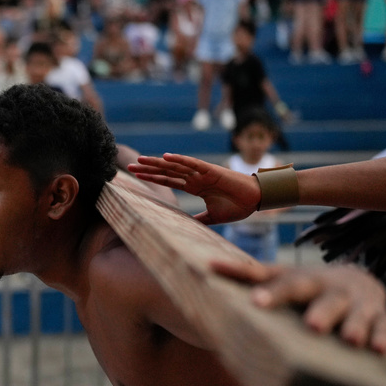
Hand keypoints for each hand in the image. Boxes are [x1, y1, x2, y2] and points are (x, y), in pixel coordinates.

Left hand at [126, 153, 259, 224]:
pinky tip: (166, 157)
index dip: (152, 177)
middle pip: (166, 171)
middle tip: (130, 166)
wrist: (256, 200)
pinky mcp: (211, 170)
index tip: (135, 175)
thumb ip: (197, 220)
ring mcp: (202, 173)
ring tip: (141, 159)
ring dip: (158, 162)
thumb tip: (184, 228)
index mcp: (194, 187)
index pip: (168, 181)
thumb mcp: (212, 216)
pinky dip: (180, 160)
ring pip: (175, 166)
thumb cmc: (237, 206)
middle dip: (148, 168)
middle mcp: (195, 178)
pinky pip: (192, 164)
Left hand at [212, 259, 385, 354]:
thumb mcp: (281, 276)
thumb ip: (249, 274)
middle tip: (311, 326)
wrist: (358, 281)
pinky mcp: (378, 318)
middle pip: (325, 300)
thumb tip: (208, 265)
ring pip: (356, 315)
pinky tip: (377, 350)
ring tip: (348, 339)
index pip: (285, 285)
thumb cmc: (306, 284)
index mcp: (304, 280)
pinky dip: (381, 337)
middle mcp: (331, 290)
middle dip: (319, 312)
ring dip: (352, 326)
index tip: (256, 303)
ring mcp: (357, 303)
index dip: (272, 293)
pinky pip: (382, 328)